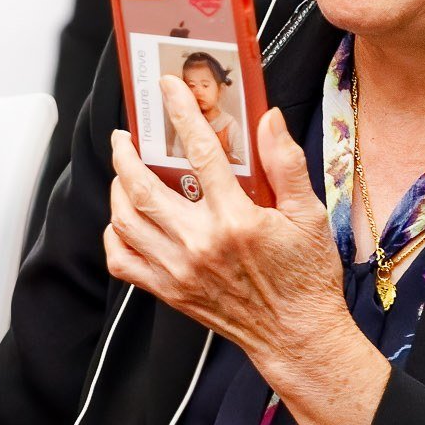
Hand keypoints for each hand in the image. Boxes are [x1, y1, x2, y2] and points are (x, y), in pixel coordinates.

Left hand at [104, 75, 347, 368]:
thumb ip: (286, 163)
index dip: (181, 113)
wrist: (296, 336)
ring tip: (122, 172)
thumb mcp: (310, 215)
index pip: (200, 153)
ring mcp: (179, 270)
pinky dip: (114, 236)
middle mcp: (200, 244)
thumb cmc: (306, 277)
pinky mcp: (169, 291)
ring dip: (116, 189)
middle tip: (125, 136)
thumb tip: (268, 119)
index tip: (168, 89)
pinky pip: (122, 261)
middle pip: (142, 187)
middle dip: (126, 154)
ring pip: (126, 220)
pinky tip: (124, 219)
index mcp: (236, 220)